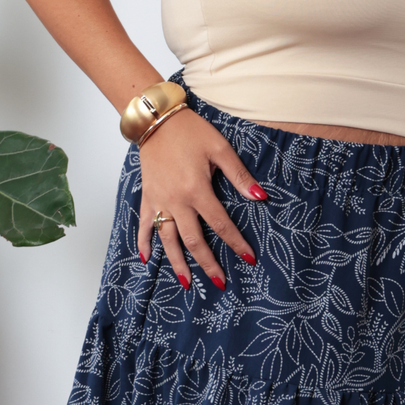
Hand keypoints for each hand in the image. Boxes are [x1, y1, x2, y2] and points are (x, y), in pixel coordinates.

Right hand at [136, 108, 265, 287]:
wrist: (157, 121)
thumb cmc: (191, 132)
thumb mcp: (220, 149)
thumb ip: (239, 176)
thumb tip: (260, 198)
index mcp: (197, 190)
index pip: (221, 224)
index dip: (236, 243)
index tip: (248, 259)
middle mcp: (177, 201)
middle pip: (194, 241)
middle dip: (208, 263)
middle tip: (221, 282)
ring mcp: (160, 202)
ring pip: (169, 240)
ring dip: (177, 263)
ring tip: (187, 283)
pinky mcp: (148, 198)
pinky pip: (145, 225)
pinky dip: (144, 242)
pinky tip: (146, 259)